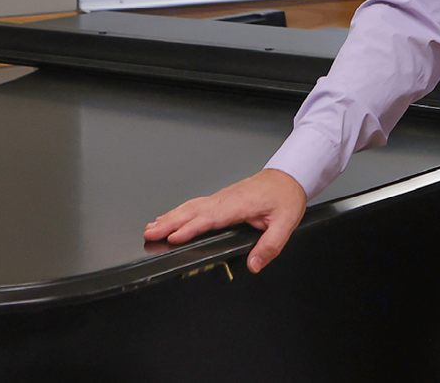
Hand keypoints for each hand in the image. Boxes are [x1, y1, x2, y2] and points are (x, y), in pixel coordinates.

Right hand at [144, 169, 307, 272]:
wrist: (289, 175)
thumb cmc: (286, 196)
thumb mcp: (285, 223)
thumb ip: (269, 246)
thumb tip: (254, 265)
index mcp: (239, 204)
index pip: (210, 218)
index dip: (190, 228)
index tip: (172, 237)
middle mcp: (227, 199)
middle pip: (193, 211)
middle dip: (169, 222)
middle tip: (149, 233)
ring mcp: (222, 196)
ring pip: (191, 206)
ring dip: (170, 216)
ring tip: (152, 227)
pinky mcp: (222, 197)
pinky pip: (196, 204)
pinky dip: (180, 211)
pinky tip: (171, 216)